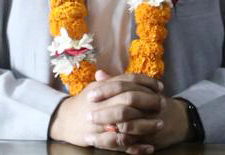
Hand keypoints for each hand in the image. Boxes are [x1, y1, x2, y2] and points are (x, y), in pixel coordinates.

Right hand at [49, 71, 163, 153]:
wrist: (62, 120)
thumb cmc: (83, 103)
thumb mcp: (96, 88)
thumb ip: (113, 82)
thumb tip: (134, 78)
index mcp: (101, 89)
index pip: (127, 81)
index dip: (146, 82)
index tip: (160, 87)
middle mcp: (100, 104)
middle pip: (128, 99)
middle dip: (148, 102)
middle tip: (162, 105)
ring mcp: (99, 122)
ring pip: (126, 122)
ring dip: (145, 124)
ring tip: (159, 124)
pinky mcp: (98, 139)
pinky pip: (119, 143)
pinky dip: (135, 146)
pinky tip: (149, 147)